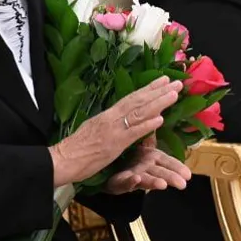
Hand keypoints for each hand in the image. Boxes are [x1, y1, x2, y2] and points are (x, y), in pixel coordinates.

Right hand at [49, 77, 182, 186]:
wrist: (62, 159)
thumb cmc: (75, 148)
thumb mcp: (93, 129)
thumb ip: (108, 123)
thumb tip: (119, 117)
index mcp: (107, 115)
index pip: (131, 98)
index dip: (148, 88)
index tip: (164, 80)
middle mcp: (111, 118)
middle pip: (138, 101)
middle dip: (159, 91)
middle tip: (177, 82)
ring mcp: (113, 130)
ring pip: (139, 113)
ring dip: (158, 103)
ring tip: (174, 94)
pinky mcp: (113, 145)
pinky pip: (132, 133)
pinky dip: (146, 125)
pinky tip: (160, 120)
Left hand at [103, 136, 190, 193]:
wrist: (107, 171)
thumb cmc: (129, 159)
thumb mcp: (142, 146)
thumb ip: (151, 135)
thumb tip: (160, 116)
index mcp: (150, 159)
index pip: (167, 162)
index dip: (178, 167)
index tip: (189, 175)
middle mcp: (144, 168)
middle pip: (159, 173)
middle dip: (171, 178)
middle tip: (183, 184)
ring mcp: (132, 175)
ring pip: (145, 179)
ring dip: (154, 182)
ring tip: (163, 184)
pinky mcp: (119, 181)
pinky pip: (124, 181)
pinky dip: (130, 180)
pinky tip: (135, 178)